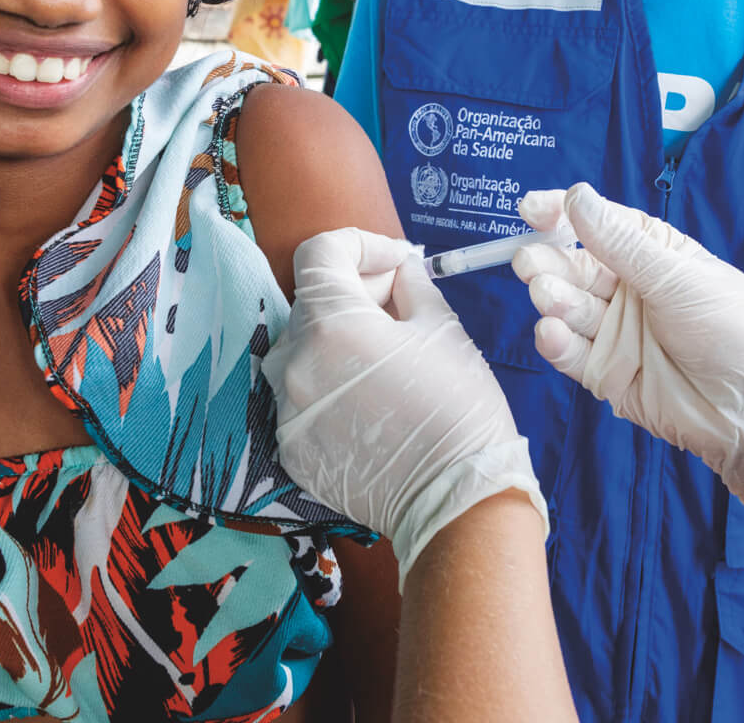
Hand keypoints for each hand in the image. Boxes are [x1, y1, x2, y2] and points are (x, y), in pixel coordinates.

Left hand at [263, 228, 545, 585]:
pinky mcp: (292, 448)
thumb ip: (411, 286)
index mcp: (328, 325)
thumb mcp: (442, 328)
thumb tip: (399, 271)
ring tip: (388, 352)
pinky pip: (304, 396)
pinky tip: (374, 396)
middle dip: (357, 291)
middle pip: (312, 302)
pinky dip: (332, 384)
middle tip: (403, 302)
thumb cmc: (457, 409)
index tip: (396, 260)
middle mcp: (292, 364)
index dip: (362, 244)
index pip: (320, 253)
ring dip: (340, 338)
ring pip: (303, 351)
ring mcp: (286, 411)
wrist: (455, 499)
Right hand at [514, 184, 743, 542]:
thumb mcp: (678, 278)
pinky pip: (572, 353)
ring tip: (548, 298)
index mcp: (655, 254)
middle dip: (550, 262)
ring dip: (554, 299)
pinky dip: (556, 342)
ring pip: (570, 308)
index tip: (530, 209)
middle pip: (576, 267)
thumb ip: (622, 244)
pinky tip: (551, 332)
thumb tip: (576, 197)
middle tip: (530, 261)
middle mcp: (631, 289)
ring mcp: (618, 332)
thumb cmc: (734, 330)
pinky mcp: (608, 374)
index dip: (563, 214)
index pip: (599, 225)